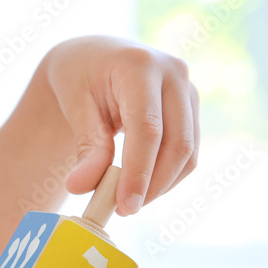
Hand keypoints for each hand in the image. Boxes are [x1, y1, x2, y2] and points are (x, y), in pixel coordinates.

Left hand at [43, 35, 198, 215]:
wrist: (95, 57)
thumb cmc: (79, 78)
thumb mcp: (75, 106)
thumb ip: (86, 147)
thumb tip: (81, 187)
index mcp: (138, 65)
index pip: (147, 128)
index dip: (138, 171)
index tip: (125, 205)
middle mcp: (173, 73)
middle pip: (177, 142)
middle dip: (153, 184)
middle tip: (124, 210)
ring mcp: (188, 89)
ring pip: (188, 151)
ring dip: (162, 184)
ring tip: (128, 200)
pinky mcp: (192, 107)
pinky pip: (189, 151)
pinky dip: (168, 175)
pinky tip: (142, 185)